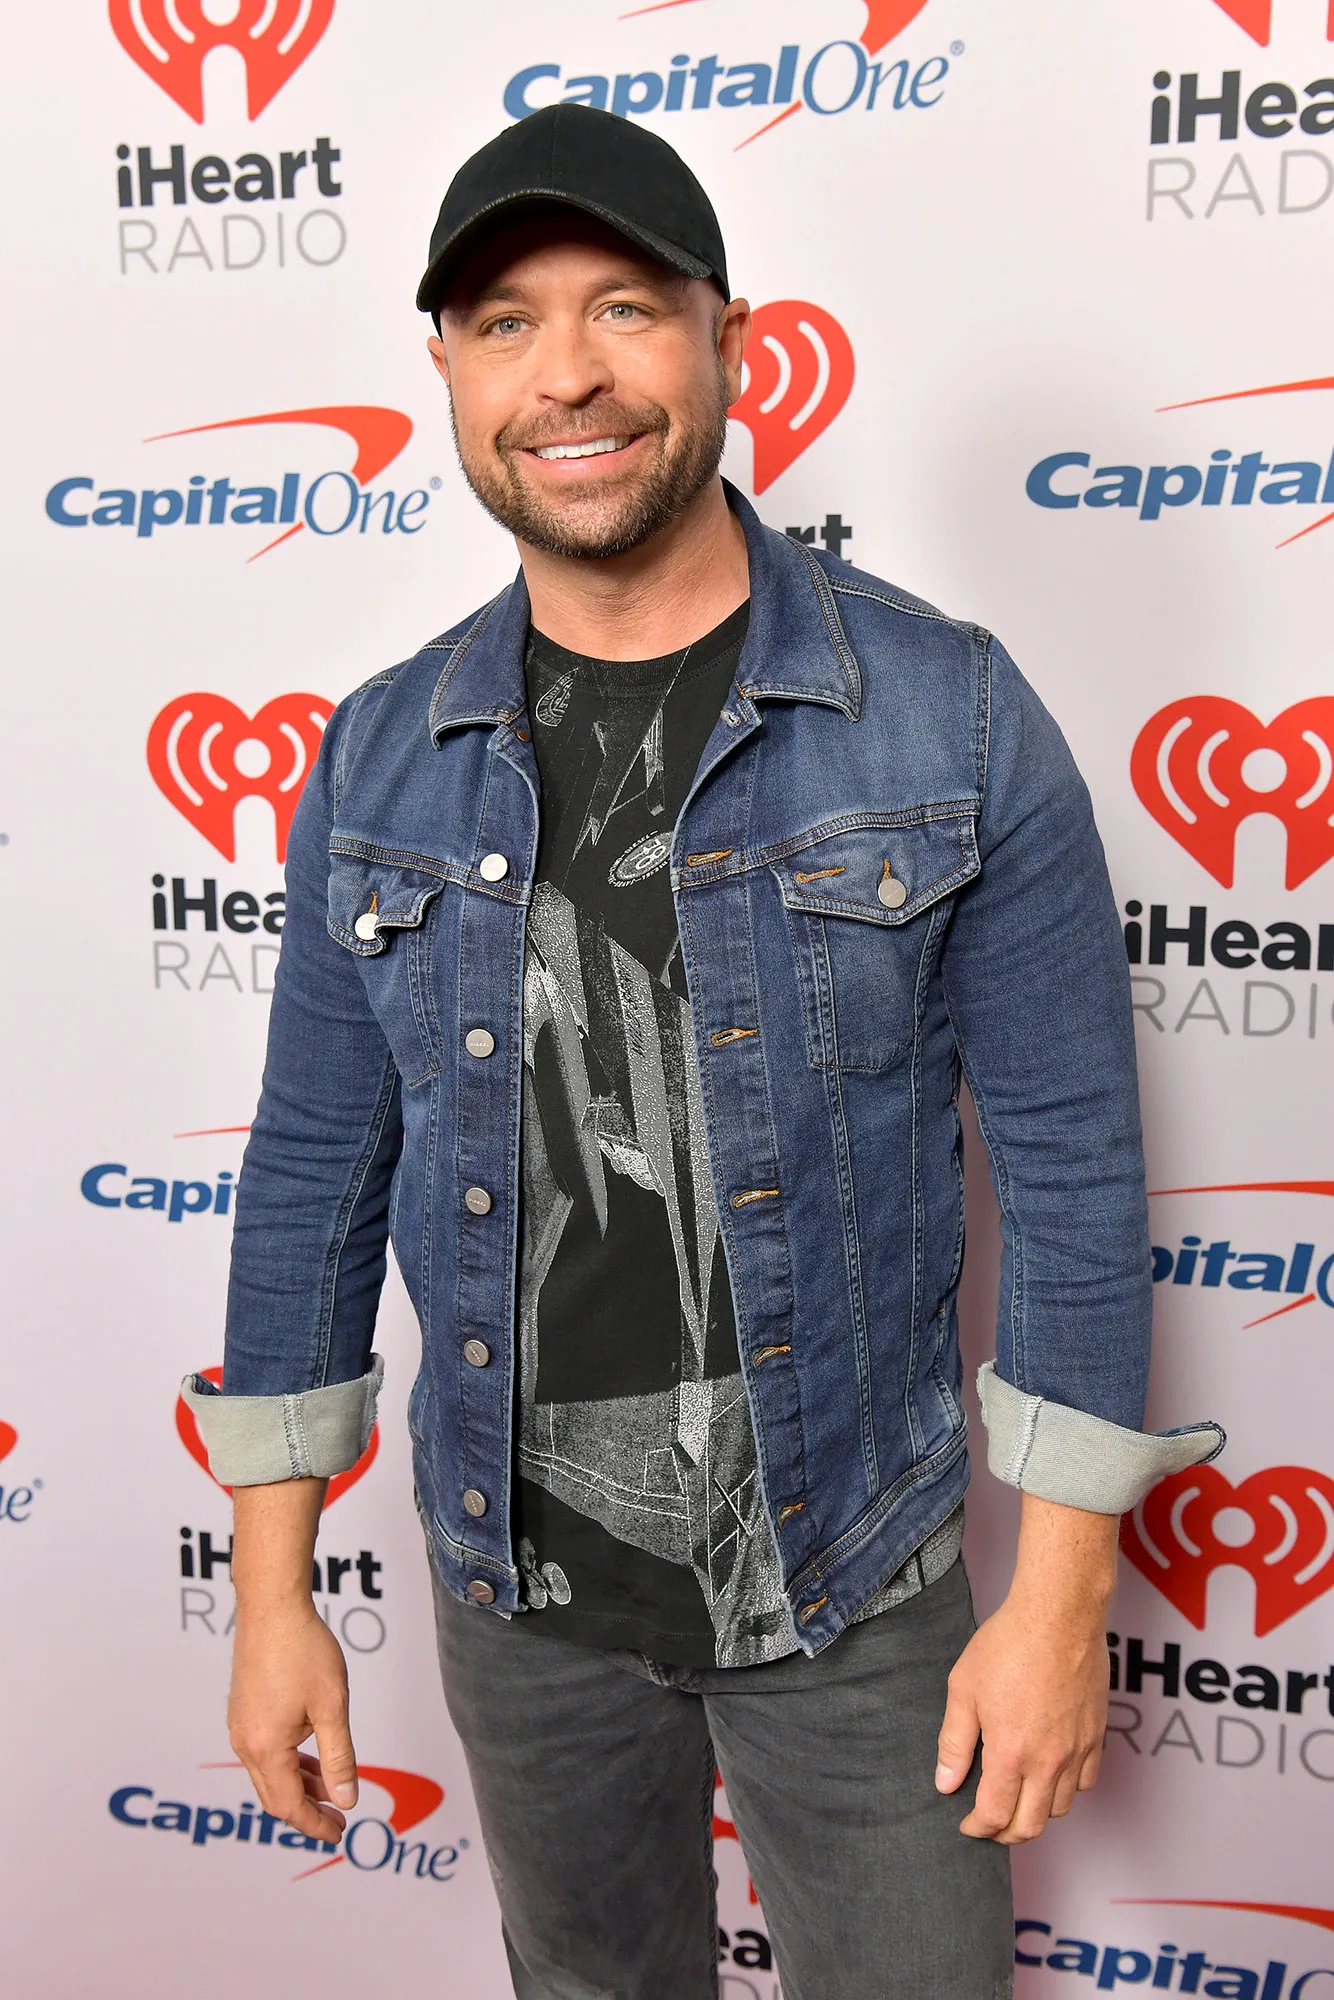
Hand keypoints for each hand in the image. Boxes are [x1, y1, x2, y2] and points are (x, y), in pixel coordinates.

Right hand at [228, 1601, 358, 1843]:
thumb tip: (346, 1800)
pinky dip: (288, 1762)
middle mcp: (246, 1742)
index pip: (289, 1806)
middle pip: (274, 1796)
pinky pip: (264, 1751)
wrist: (272, 1607)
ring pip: (269, 1773)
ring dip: (299, 1785)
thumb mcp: (332, 1706)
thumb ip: (339, 1758)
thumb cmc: (303, 1650)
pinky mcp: (243, 1710)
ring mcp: (240, 1726)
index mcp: (266, 1748)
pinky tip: (311, 1756)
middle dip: (306, 1811)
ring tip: (331, 1789)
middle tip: (337, 1818)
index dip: (315, 1824)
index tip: (339, 1833)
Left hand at [934, 1494, 1117, 1843]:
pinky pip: (1086, 1782)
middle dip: (1006, 1833)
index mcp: (1011, 1753)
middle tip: (990, 1824)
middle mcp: (1048, 1761)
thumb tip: (946, 1783)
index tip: (967, 1825)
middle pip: (1031, 1826)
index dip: (977, 1828)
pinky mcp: (1096, 1736)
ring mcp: (1076, 1750)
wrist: (1058, 1616)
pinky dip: (1068, 1790)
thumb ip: (954, 1742)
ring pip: (1061, 1808)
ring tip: (1018, 1799)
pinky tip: (1051, 1776)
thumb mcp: (963, 1690)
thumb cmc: (1008, 1645)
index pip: (995, 1816)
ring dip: (1037, 1813)